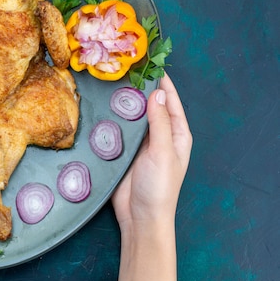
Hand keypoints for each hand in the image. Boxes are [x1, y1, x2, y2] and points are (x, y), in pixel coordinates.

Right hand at [112, 72, 192, 231]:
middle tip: (124, 69)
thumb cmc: (158, 187)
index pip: (171, 102)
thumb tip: (157, 93)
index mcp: (177, 135)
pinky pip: (119, 130)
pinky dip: (113, 119)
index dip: (162, 83)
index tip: (150, 63)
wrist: (140, 217)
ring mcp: (141, 144)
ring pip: (133, 117)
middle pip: (151, 107)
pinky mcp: (124, 152)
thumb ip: (160, 123)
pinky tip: (102, 107)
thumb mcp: (163, 152)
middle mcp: (160, 136)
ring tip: (110, 83)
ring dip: (124, 103)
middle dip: (140, 89)